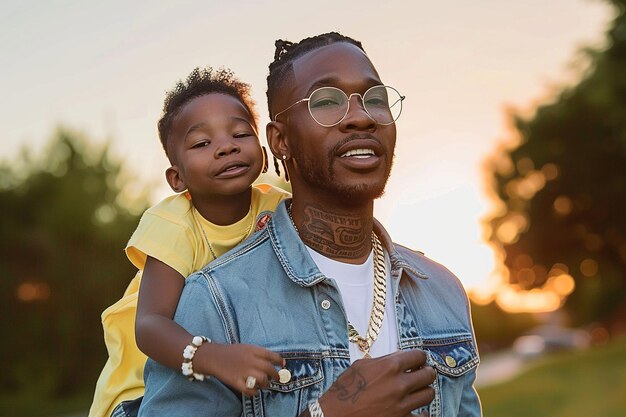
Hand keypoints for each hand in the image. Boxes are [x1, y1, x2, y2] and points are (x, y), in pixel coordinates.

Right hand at [195, 343, 283, 395]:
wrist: (213, 356)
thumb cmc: (231, 352)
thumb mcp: (246, 347)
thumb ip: (259, 354)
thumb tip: (275, 361)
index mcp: (253, 350)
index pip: (272, 356)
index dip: (279, 361)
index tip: (283, 365)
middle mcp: (250, 360)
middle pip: (269, 369)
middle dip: (276, 375)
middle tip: (277, 378)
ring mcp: (243, 371)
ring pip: (262, 379)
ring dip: (266, 384)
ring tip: (265, 385)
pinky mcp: (236, 381)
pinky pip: (250, 389)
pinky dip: (254, 392)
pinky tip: (255, 391)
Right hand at [317, 350, 435, 416]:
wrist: (336, 415)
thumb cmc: (345, 390)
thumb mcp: (361, 366)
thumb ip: (383, 360)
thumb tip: (399, 358)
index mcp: (389, 366)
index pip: (418, 356)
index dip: (419, 357)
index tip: (418, 360)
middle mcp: (399, 385)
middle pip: (428, 374)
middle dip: (426, 372)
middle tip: (421, 373)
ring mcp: (402, 404)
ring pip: (429, 394)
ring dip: (425, 390)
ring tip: (419, 390)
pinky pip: (423, 416)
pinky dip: (422, 412)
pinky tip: (417, 409)